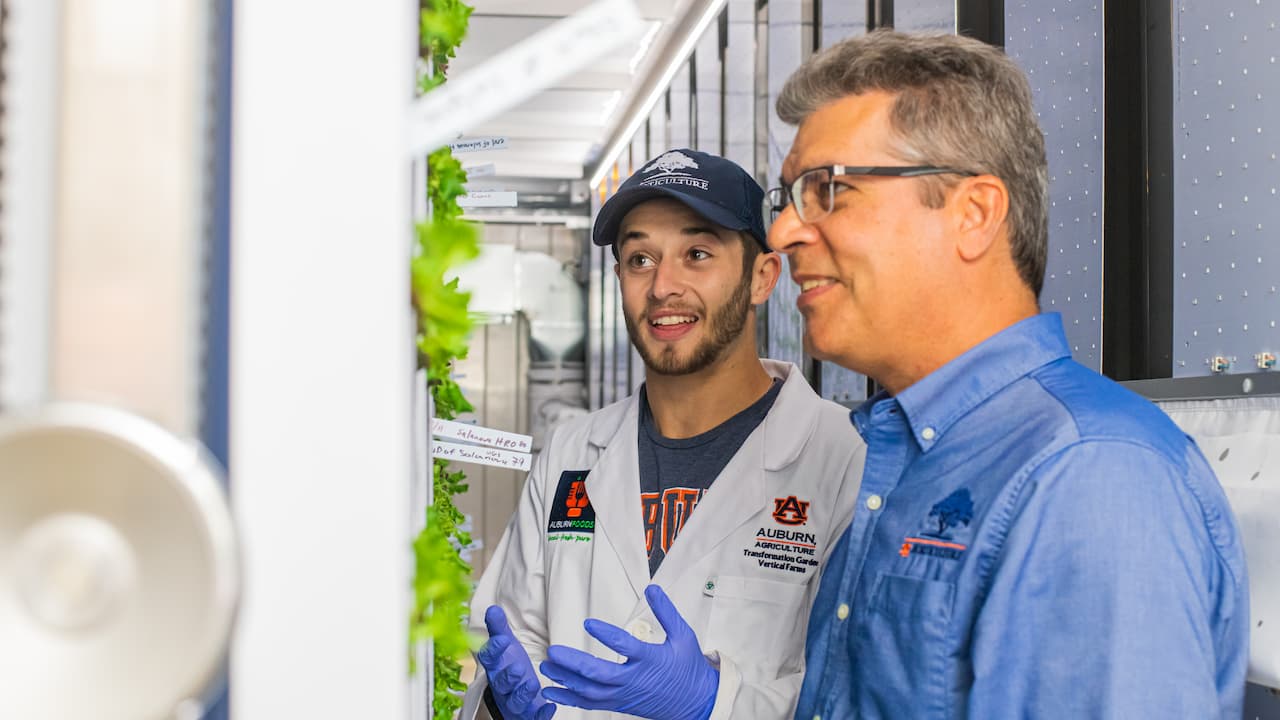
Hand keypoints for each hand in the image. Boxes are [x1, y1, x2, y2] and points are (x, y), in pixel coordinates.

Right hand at [477, 605, 556, 719]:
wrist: (513, 695)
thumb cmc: (509, 667)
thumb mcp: (506, 646)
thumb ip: (499, 628)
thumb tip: (493, 608)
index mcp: (496, 667)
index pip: (489, 658)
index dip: (494, 650)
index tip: (503, 640)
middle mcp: (502, 686)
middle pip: (501, 683)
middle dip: (508, 677)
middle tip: (518, 668)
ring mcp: (514, 701)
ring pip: (515, 701)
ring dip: (522, 694)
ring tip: (533, 684)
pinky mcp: (528, 714)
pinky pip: (532, 716)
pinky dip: (540, 714)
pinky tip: (550, 707)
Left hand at [539, 585, 718, 719]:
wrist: (695, 703)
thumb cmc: (688, 668)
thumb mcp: (683, 636)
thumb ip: (666, 612)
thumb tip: (652, 589)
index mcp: (651, 660)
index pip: (626, 647)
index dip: (606, 635)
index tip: (588, 622)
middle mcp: (634, 680)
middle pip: (599, 674)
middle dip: (573, 663)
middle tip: (553, 651)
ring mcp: (624, 695)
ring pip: (590, 691)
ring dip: (566, 679)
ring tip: (547, 665)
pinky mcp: (619, 703)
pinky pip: (591, 704)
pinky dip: (569, 698)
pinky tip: (552, 691)